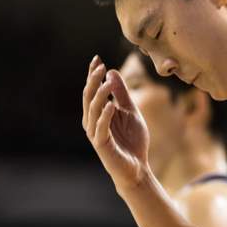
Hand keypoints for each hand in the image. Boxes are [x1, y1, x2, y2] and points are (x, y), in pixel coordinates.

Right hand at [82, 55, 149, 193]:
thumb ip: (122, 93)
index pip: (92, 90)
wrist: (137, 167)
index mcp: (97, 113)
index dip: (92, 75)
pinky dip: (105, 116)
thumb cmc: (132, 140)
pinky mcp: (102, 145)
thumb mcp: (130, 111)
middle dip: (93, 81)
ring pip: (92, 111)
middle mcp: (92, 122)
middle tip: (99, 66)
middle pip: (89, 97)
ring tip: (107, 83)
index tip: (97, 58)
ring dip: (100, 96)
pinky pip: (101, 128)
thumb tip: (112, 72)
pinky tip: (111, 105)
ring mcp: (95, 134)